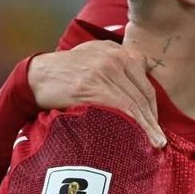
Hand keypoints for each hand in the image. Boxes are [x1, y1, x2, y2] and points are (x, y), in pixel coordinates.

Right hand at [27, 41, 165, 147]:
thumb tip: (139, 89)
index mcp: (117, 50)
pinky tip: (138, 137)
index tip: (155, 124)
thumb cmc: (65, 73)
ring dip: (147, 127)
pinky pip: (121, 108)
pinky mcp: (93, 85)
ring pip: (135, 102)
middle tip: (159, 140)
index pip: (144, 81)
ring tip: (154, 143)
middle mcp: (114, 56)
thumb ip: (116, 66)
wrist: (35, 76)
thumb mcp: (93, 58)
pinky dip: (133, 125)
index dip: (152, 106)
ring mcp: (104, 70)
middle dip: (152, 119)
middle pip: (143, 93)